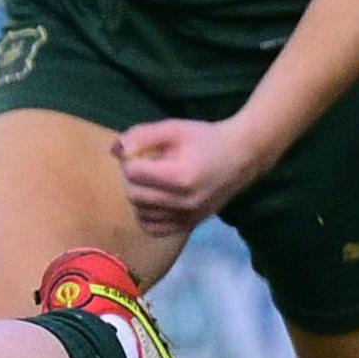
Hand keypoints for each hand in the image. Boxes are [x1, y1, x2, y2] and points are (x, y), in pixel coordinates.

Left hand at [115, 115, 277, 235]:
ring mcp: (189, 217)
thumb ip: (140, 136)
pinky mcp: (192, 225)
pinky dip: (147, 216)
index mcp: (180, 176)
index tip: (142, 154)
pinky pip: (155, 229)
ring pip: (141, 214)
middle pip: (134, 195)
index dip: (130, 160)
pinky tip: (154, 201)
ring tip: (152, 182)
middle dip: (132, 179)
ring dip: (138, 196)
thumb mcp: (173, 128)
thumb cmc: (206, 138)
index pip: (133, 174)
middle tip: (145, 166)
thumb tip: (115, 151)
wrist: (243, 155)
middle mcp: (185, 202)